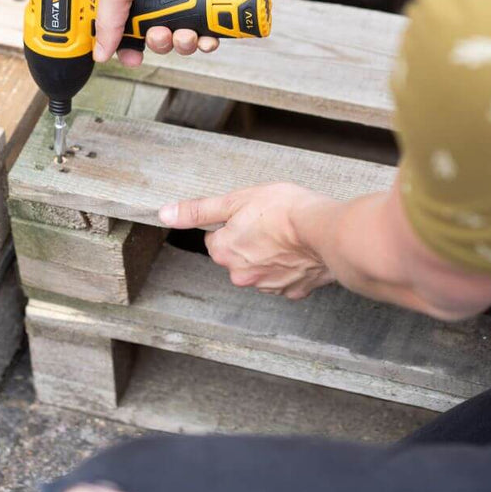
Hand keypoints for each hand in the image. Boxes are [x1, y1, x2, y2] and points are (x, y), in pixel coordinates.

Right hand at [93, 0, 242, 67]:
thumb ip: (107, 19)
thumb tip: (99, 50)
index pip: (115, 24)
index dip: (120, 43)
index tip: (127, 55)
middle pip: (147, 37)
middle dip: (155, 42)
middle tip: (159, 34)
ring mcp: (179, 1)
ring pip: (175, 41)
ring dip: (180, 43)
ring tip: (185, 31)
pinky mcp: (203, 7)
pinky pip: (201, 37)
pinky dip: (203, 40)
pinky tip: (203, 33)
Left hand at [159, 183, 336, 298]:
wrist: (326, 230)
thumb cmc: (283, 209)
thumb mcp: (235, 200)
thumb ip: (198, 210)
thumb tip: (164, 214)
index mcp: (224, 252)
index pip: (216, 239)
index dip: (232, 224)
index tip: (250, 215)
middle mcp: (242, 275)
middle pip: (236, 256)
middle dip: (249, 242)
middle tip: (269, 223)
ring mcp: (268, 286)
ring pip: (260, 268)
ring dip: (269, 255)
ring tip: (287, 236)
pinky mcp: (294, 291)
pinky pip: (285, 279)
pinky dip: (290, 267)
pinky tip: (300, 251)